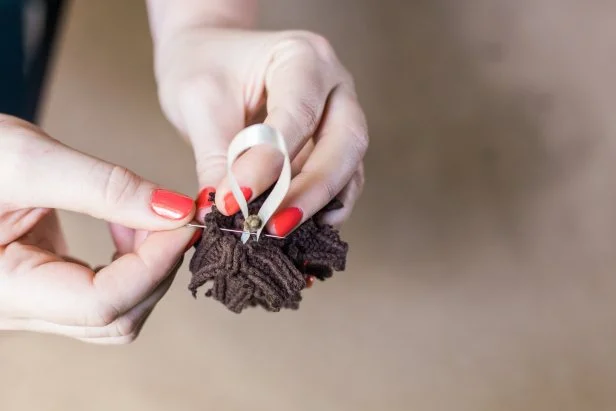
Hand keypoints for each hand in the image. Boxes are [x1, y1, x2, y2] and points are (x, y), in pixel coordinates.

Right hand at [0, 115, 196, 343]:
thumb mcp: (25, 158)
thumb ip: (104, 187)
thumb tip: (176, 211)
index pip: (102, 304)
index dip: (154, 264)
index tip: (185, 220)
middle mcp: (14, 311)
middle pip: (116, 318)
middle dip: (156, 266)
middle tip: (169, 213)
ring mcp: (31, 304)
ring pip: (115, 313)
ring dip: (145, 266)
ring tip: (137, 214)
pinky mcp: (44, 287)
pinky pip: (103, 294)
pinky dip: (130, 263)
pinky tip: (124, 224)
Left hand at [153, 29, 367, 234]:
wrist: (208, 59)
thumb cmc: (203, 67)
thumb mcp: (199, 102)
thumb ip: (217, 156)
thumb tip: (225, 213)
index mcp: (303, 56)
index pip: (297, 114)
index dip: (269, 162)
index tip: (234, 200)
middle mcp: (333, 85)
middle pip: (346, 141)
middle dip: (312, 189)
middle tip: (272, 224)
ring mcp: (338, 116)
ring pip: (350, 167)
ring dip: (320, 204)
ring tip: (280, 231)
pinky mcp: (331, 147)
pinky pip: (341, 182)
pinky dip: (322, 208)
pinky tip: (296, 229)